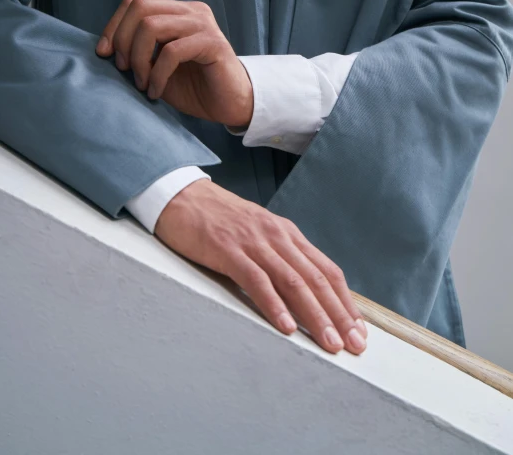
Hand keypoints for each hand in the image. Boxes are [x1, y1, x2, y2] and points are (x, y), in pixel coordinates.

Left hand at [96, 0, 253, 126]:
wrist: (230, 106)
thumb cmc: (193, 87)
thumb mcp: (156, 66)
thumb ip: (137, 51)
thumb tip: (104, 47)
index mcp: (178, 11)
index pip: (135, 3)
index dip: (113, 26)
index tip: (103, 54)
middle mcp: (191, 11)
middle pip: (141, 7)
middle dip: (122, 40)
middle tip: (125, 70)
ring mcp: (203, 25)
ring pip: (152, 26)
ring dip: (139, 58)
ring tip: (141, 84)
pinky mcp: (213, 44)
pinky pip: (172, 52)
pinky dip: (157, 74)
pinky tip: (155, 91)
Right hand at [155, 178, 368, 354]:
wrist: (183, 196)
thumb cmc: (220, 220)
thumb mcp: (259, 234)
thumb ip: (281, 256)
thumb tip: (305, 290)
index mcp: (287, 234)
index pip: (326, 270)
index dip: (345, 301)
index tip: (358, 329)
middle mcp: (277, 236)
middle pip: (316, 279)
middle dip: (338, 314)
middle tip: (353, 345)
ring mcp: (254, 242)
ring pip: (293, 282)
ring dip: (314, 315)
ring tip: (328, 342)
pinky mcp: (228, 250)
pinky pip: (256, 280)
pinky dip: (273, 304)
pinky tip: (285, 326)